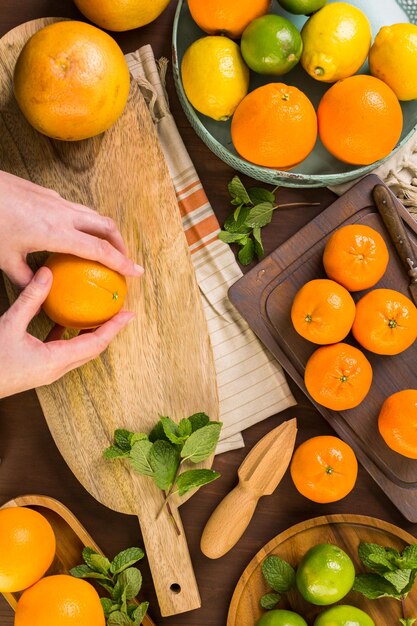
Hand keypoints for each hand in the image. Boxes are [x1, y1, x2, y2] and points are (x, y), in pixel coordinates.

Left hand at [0, 170, 142, 287]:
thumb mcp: (5, 259)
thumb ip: (25, 280)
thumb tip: (38, 296)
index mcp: (56, 233)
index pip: (99, 250)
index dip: (121, 262)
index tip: (136, 272)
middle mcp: (62, 214)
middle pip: (105, 226)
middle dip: (120, 244)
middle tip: (124, 261)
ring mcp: (56, 201)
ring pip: (93, 215)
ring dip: (105, 231)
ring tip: (104, 248)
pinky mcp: (47, 194)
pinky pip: (76, 209)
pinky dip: (86, 223)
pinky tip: (74, 234)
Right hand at [0, 267, 133, 397]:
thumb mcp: (9, 324)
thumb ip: (30, 298)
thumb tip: (48, 273)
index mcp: (55, 361)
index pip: (95, 343)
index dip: (114, 328)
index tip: (129, 313)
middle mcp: (56, 370)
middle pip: (92, 350)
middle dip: (109, 331)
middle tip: (119, 312)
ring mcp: (47, 372)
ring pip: (79, 352)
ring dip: (90, 335)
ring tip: (98, 316)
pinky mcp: (38, 370)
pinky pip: (62, 352)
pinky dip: (69, 338)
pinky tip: (64, 324)